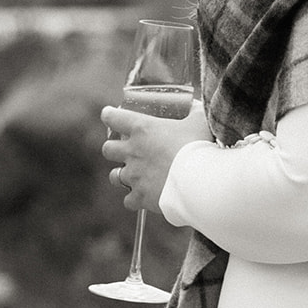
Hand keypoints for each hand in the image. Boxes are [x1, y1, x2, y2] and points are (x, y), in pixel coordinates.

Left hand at [101, 98, 212, 212]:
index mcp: (143, 129)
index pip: (114, 118)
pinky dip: (134, 198)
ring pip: (114, 176)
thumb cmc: (199, 145)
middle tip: (125, 148)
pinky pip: (129, 200)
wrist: (199, 180)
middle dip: (113, 148)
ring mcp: (134, 176)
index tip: (109, 114)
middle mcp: (133, 152)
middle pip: (108, 149)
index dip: (109, 115)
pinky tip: (144, 197)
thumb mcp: (199, 120)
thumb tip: (195, 107)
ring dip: (121, 174)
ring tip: (133, 174)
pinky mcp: (140, 196)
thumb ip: (194, 111)